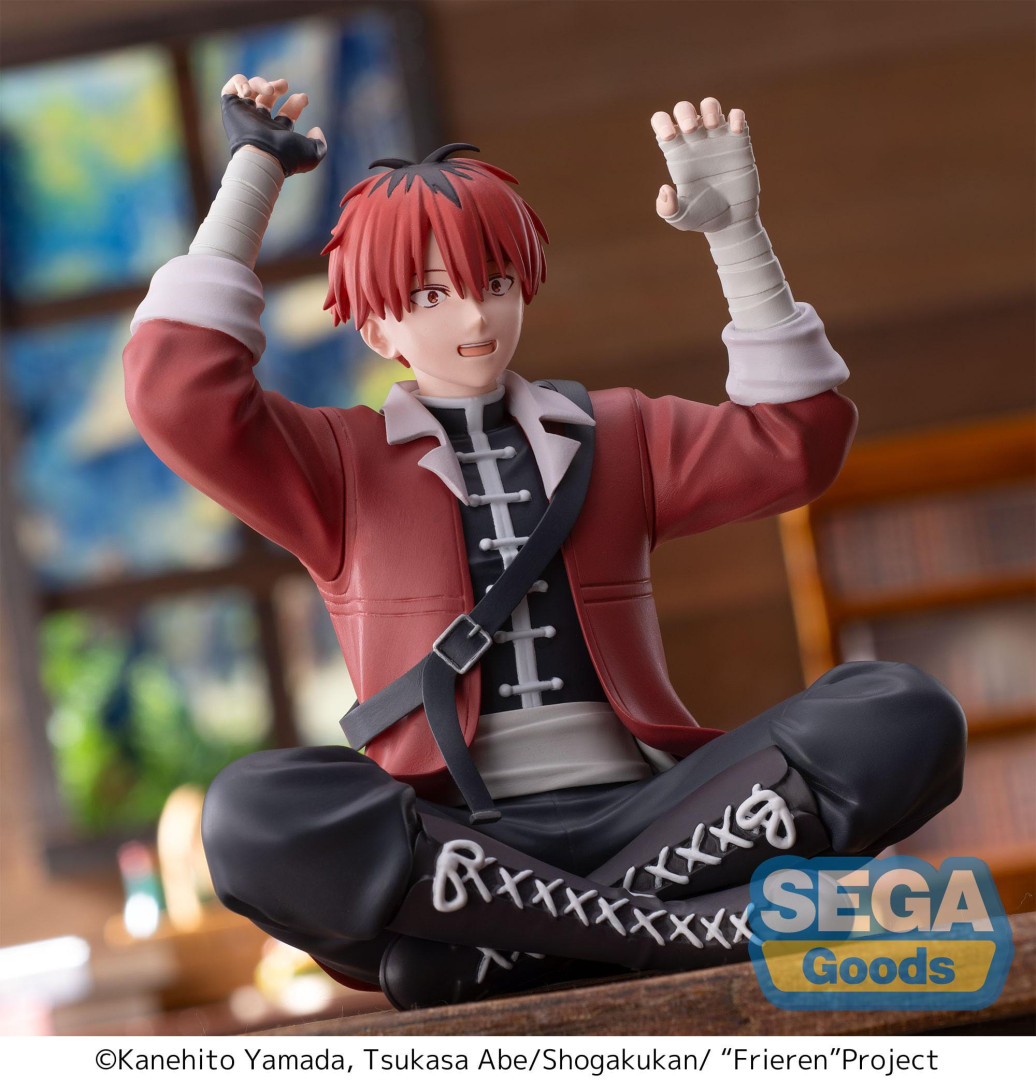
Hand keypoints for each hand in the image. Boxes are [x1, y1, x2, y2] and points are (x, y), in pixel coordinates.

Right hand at [220, 74, 326, 175]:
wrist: (262, 156)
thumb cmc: (286, 156)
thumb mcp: (312, 154)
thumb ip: (320, 144)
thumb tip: (316, 130)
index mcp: (277, 134)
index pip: (286, 115)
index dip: (296, 104)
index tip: (304, 98)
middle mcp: (260, 124)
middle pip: (267, 100)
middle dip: (277, 87)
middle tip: (284, 85)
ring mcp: (245, 116)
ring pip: (251, 90)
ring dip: (262, 83)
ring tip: (270, 90)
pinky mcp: (231, 108)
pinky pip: (230, 87)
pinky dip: (240, 82)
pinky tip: (248, 91)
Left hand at [652, 97, 757, 231]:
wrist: (732, 221)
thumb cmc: (703, 217)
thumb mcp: (681, 218)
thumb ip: (667, 208)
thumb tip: (664, 189)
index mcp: (677, 153)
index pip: (663, 123)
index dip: (662, 122)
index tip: (668, 137)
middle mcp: (695, 141)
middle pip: (684, 109)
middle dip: (685, 113)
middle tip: (690, 130)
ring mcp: (717, 138)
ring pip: (710, 105)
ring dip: (709, 109)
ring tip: (712, 127)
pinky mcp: (739, 141)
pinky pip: (737, 116)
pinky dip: (736, 117)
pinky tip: (735, 131)